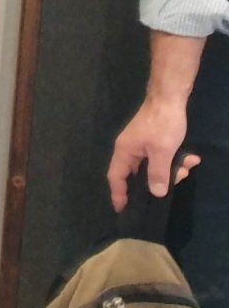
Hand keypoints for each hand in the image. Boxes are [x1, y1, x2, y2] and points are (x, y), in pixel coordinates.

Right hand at [107, 96, 201, 210]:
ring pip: (154, 166)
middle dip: (159, 180)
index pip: (116, 177)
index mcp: (125, 152)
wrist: (169, 98)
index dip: (118, 194)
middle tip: (177, 181)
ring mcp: (141, 144)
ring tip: (189, 165)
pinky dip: (175, 160)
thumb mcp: (162, 151)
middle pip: (138, 174)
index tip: (122, 209)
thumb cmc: (162, 124)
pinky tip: (190, 157)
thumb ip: (158, 174)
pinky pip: (161, 157)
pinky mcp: (152, 141)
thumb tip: (156, 194)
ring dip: (172, 169)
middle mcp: (129, 149)